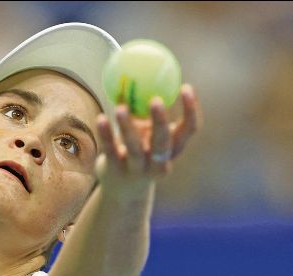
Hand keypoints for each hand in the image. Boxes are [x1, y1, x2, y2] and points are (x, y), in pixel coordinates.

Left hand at [95, 83, 200, 198]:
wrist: (122, 189)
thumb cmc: (138, 151)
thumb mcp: (146, 131)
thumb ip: (146, 108)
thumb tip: (143, 68)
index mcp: (173, 149)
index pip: (190, 130)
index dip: (191, 110)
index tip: (186, 86)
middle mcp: (159, 162)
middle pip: (163, 143)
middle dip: (161, 122)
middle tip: (156, 100)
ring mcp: (138, 170)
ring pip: (134, 149)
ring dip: (128, 127)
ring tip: (121, 107)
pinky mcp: (116, 172)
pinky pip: (110, 150)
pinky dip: (106, 134)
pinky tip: (101, 117)